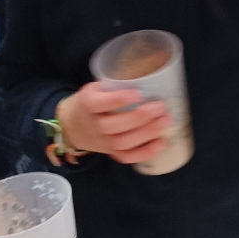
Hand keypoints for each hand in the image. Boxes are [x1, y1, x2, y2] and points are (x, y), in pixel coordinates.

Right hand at [58, 85, 173, 164]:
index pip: (97, 104)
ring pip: (122, 143)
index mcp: (87, 104)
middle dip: (140, 117)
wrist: (73, 126)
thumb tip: (149, 80)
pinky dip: (146, 152)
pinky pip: (127, 157)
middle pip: (113, 126)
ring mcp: (102, 142)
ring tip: (165, 120)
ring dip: (147, 133)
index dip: (117, 100)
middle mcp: (94, 125)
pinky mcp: (111, 153)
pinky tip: (161, 142)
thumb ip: (115, 86)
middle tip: (160, 107)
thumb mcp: (97, 88)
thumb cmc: (92, 102)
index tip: (138, 94)